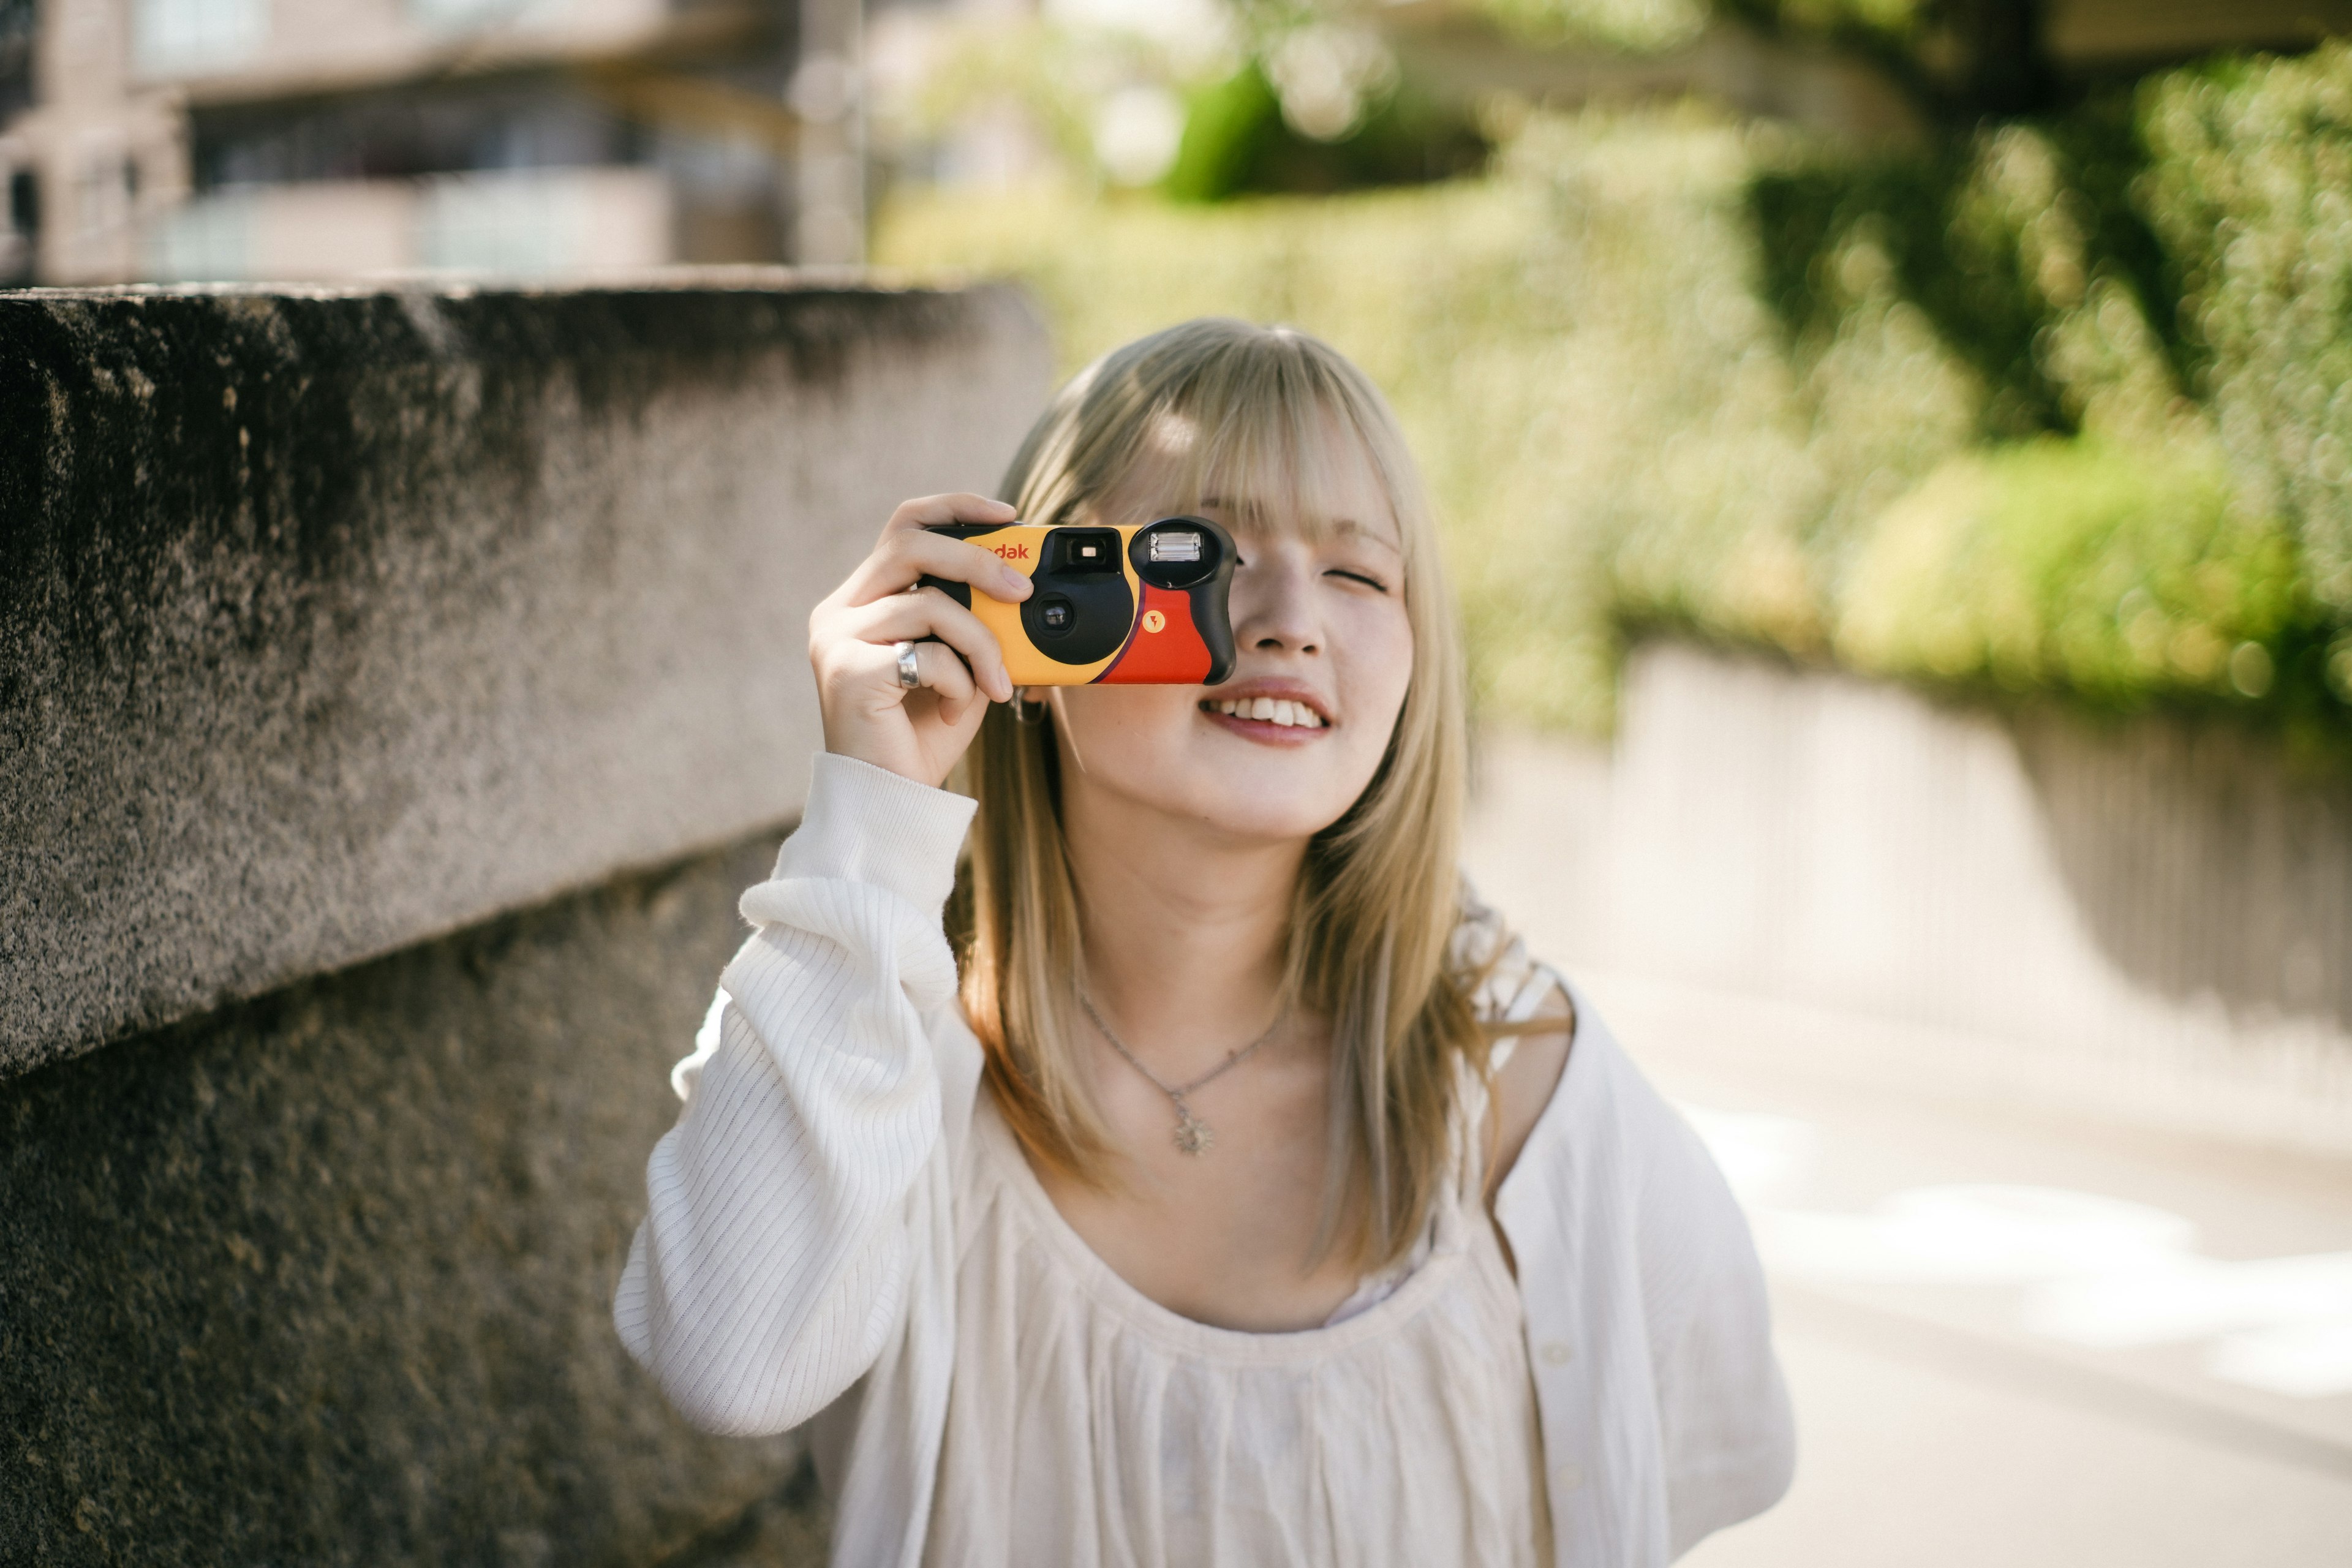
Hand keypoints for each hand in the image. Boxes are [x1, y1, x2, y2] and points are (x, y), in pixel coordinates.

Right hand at [809, 494, 1032, 786]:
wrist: (891, 800)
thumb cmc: (922, 736)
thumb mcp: (959, 666)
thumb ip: (975, 623)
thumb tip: (1024, 587)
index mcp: (862, 601)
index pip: (904, 526)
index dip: (955, 509)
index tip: (1007, 516)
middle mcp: (839, 612)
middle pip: (911, 544)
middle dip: (978, 562)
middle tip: (1022, 591)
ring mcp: (836, 640)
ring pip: (929, 605)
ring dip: (980, 644)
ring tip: (994, 685)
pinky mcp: (846, 672)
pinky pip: (925, 654)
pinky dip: (958, 682)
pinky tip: (953, 713)